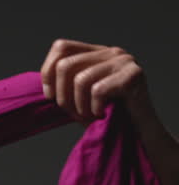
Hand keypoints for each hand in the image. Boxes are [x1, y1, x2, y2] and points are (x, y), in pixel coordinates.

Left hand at [39, 38, 154, 126]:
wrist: (138, 136)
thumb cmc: (107, 119)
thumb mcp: (79, 100)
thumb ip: (65, 87)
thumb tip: (45, 84)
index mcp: (96, 53)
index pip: (61, 48)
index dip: (48, 72)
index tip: (51, 96)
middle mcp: (110, 52)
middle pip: (65, 65)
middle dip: (63, 97)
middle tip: (76, 113)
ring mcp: (123, 61)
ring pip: (80, 80)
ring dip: (80, 107)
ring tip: (91, 116)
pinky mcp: (133, 75)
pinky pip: (98, 90)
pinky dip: (95, 109)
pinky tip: (103, 115)